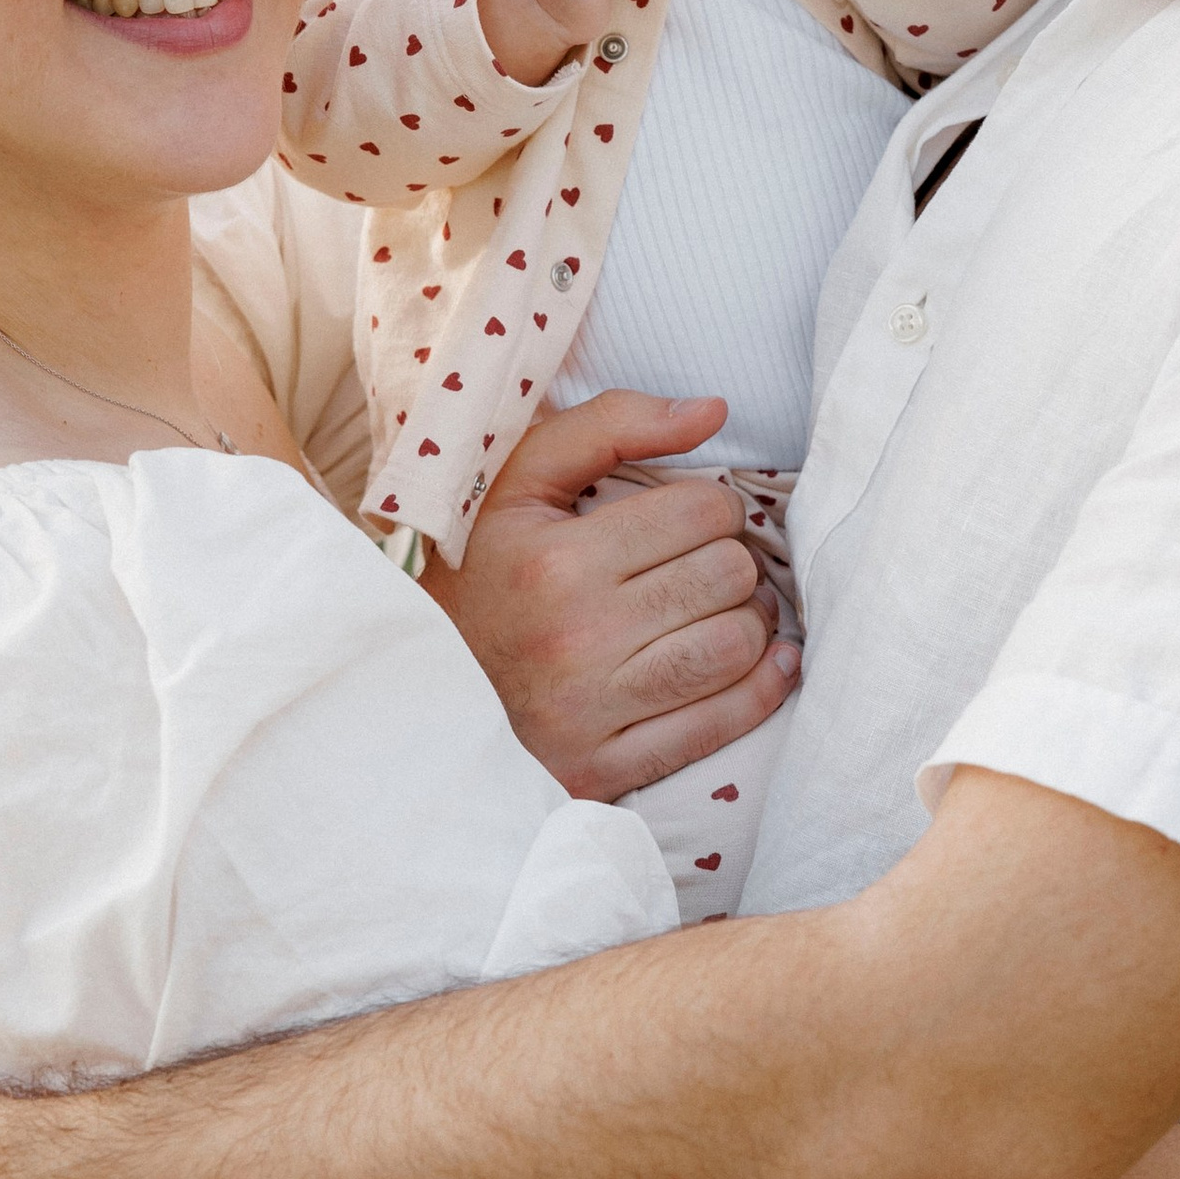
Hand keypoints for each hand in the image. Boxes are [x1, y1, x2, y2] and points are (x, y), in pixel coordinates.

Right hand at [424, 387, 797, 796]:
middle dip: (734, 560)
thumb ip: (611, 424)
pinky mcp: (603, 769)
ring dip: (751, 622)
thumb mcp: (517, 479)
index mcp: (555, 561)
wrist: (417, 684)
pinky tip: (762, 664)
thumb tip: (713, 409)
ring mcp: (591, 711)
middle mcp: (576, 637)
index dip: (714, 505)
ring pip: (734, 647)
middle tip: (711, 563)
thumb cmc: (480, 568)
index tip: (696, 517)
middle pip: (727, 577)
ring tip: (727, 609)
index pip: (702, 512)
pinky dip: (760, 690)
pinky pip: (720, 724)